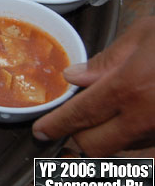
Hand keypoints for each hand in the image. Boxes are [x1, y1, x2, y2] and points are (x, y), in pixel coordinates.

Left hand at [32, 16, 154, 155]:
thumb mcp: (145, 34)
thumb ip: (106, 60)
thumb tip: (74, 77)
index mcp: (129, 88)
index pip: (79, 116)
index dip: (55, 126)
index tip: (42, 131)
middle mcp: (146, 118)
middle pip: (94, 146)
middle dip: (76, 140)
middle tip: (70, 127)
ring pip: (123, 151)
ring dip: (108, 140)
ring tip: (104, 123)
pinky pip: (150, 148)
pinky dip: (137, 140)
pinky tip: (135, 121)